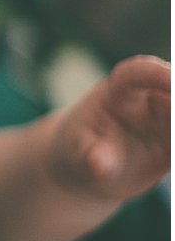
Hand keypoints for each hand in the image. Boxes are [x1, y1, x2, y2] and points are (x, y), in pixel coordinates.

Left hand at [47, 56, 170, 201]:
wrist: (89, 168)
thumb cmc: (77, 149)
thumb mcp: (75, 151)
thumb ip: (91, 156)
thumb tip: (99, 165)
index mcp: (119, 90)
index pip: (139, 72)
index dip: (157, 74)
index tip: (172, 80)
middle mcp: (150, 97)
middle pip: (174, 91)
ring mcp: (168, 118)